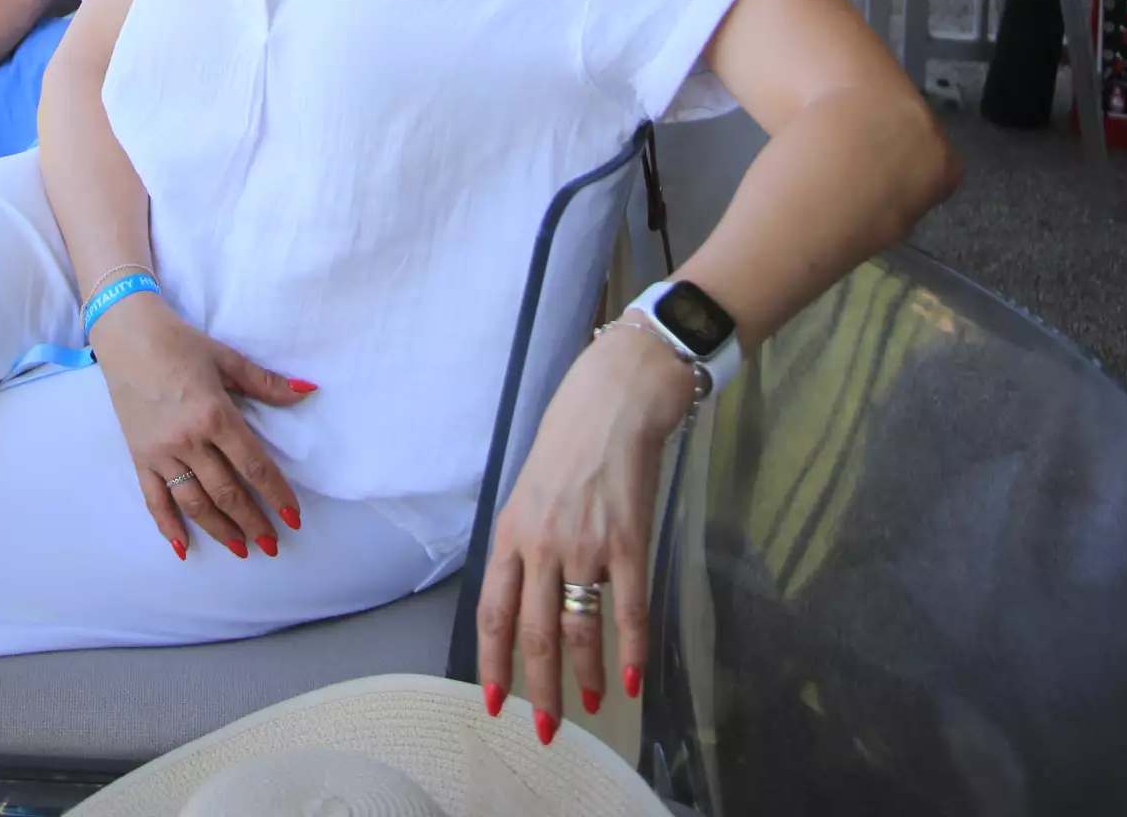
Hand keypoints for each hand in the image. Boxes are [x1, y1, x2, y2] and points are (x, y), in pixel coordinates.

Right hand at [93, 294, 313, 560]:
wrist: (126, 335)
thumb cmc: (180, 343)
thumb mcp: (227, 358)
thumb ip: (266, 383)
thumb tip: (307, 392)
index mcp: (215, 415)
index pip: (253, 465)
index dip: (276, 494)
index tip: (293, 518)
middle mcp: (188, 440)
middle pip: (226, 492)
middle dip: (252, 522)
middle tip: (272, 545)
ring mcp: (161, 453)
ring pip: (195, 503)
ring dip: (220, 530)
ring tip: (241, 549)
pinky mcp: (138, 458)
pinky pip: (154, 500)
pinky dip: (169, 527)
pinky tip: (184, 548)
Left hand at [477, 325, 693, 739]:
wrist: (616, 396)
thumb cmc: (569, 434)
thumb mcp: (529, 486)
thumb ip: (525, 539)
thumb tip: (525, 590)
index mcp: (512, 531)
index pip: (494, 613)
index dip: (494, 663)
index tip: (495, 701)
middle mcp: (543, 544)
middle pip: (535, 633)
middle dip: (537, 688)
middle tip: (544, 729)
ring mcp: (588, 545)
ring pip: (581, 629)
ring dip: (584, 677)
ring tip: (588, 707)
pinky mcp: (631, 541)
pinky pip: (630, 608)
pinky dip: (632, 650)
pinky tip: (632, 679)